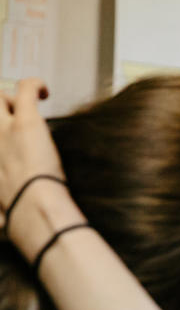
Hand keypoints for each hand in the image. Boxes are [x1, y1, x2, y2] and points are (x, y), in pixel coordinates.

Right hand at [0, 79, 65, 239]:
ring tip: (29, 104)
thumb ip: (1, 200)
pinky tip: (46, 92)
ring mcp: (3, 127)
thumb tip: (2, 224)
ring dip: (11, 96)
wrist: (30, 206)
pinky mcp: (26, 120)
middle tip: (10, 115)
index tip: (5, 139)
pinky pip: (26, 87)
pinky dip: (36, 84)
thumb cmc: (16, 209)